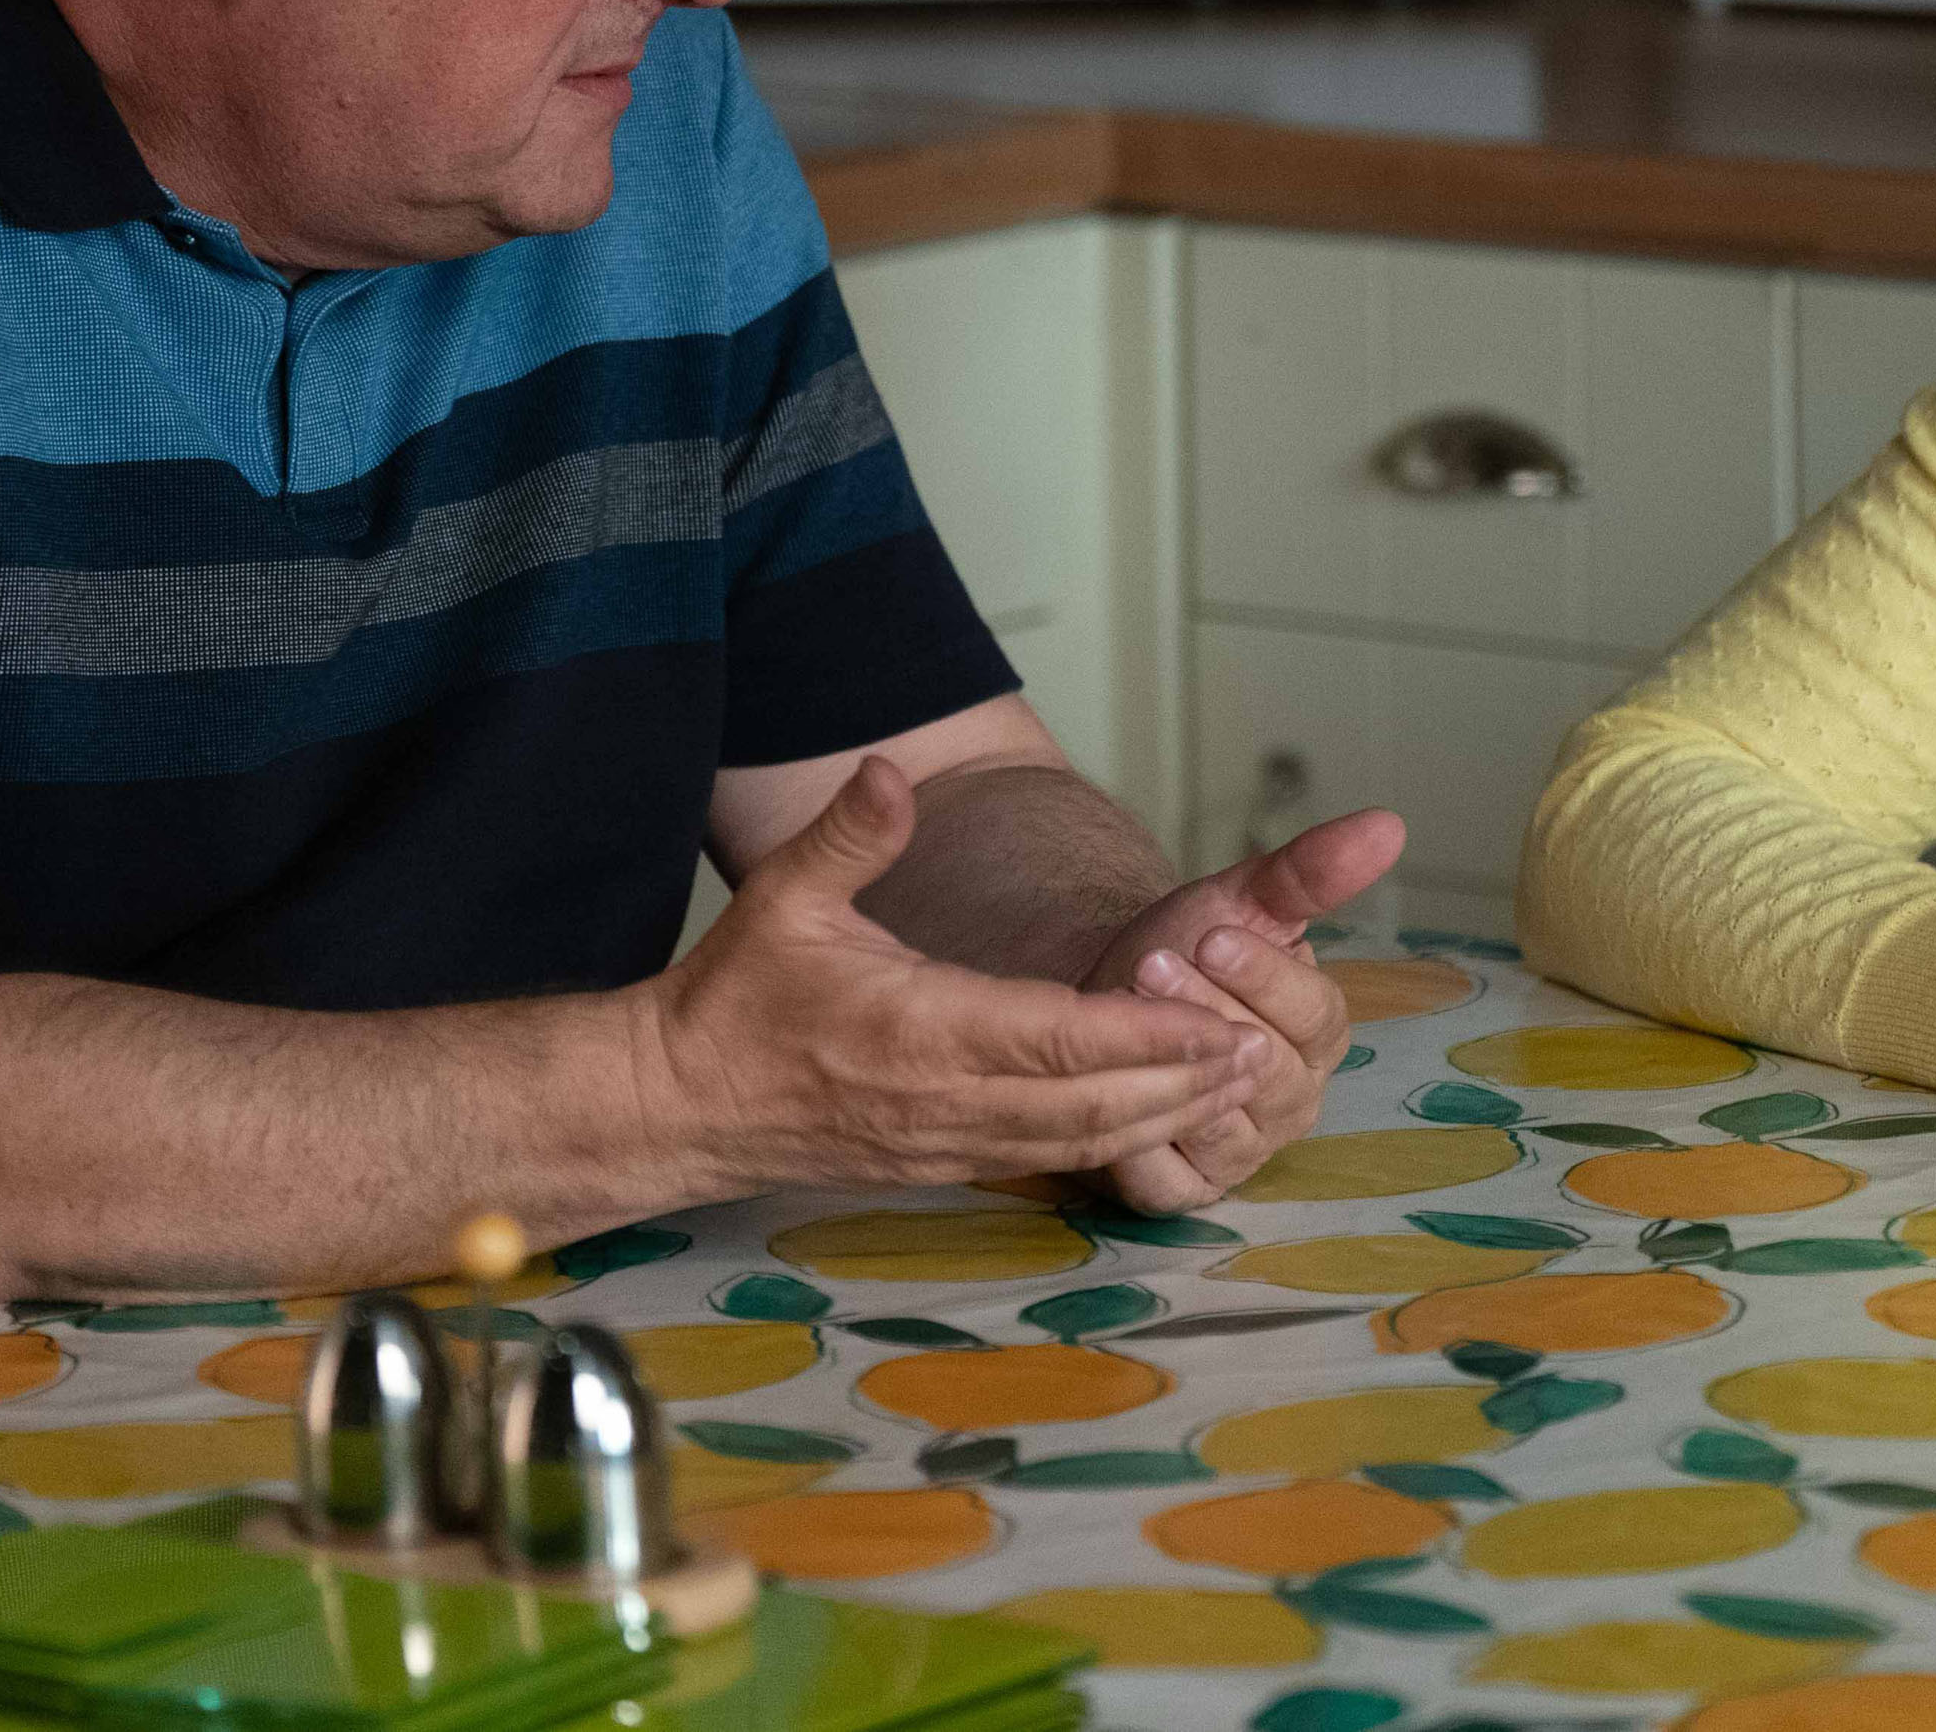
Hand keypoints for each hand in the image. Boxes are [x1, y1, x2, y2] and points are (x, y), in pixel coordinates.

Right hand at [639, 760, 1276, 1197]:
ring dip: (1158, 1118)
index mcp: (914, 1029)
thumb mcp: (781, 898)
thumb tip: (892, 769)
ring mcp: (942, 1143)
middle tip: (1258, 1055)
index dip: (1141, 1033)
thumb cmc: (734, 998)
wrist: (678, 1103)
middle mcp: (940, 1098)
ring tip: (1232, 1087)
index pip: (1052, 1036)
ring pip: (1075, 1142)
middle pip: (1087, 1103)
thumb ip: (849, 833)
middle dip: (1178, 1082)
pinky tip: (1157, 1123)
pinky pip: (1043, 1162)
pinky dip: (1109, 1145)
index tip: (1213, 1018)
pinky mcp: (939, 1166)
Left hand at [1080, 808, 1405, 1214]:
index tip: (1213, 936)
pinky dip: (1137, 1145)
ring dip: (1168, 1073)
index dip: (1264, 978)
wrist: (1111, 1001)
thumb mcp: (1242, 900)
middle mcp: (1292, 1098)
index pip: (1314, 1015)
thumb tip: (1388, 825)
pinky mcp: (1186, 1189)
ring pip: (1220, 1127)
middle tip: (1152, 966)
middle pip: (1267, 1072)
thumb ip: (1311, 872)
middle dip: (1205, 1016)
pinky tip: (1110, 1093)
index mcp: (1320, 1031)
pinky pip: (1168, 1181)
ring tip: (1122, 1018)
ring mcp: (1242, 1150)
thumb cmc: (1186, 948)